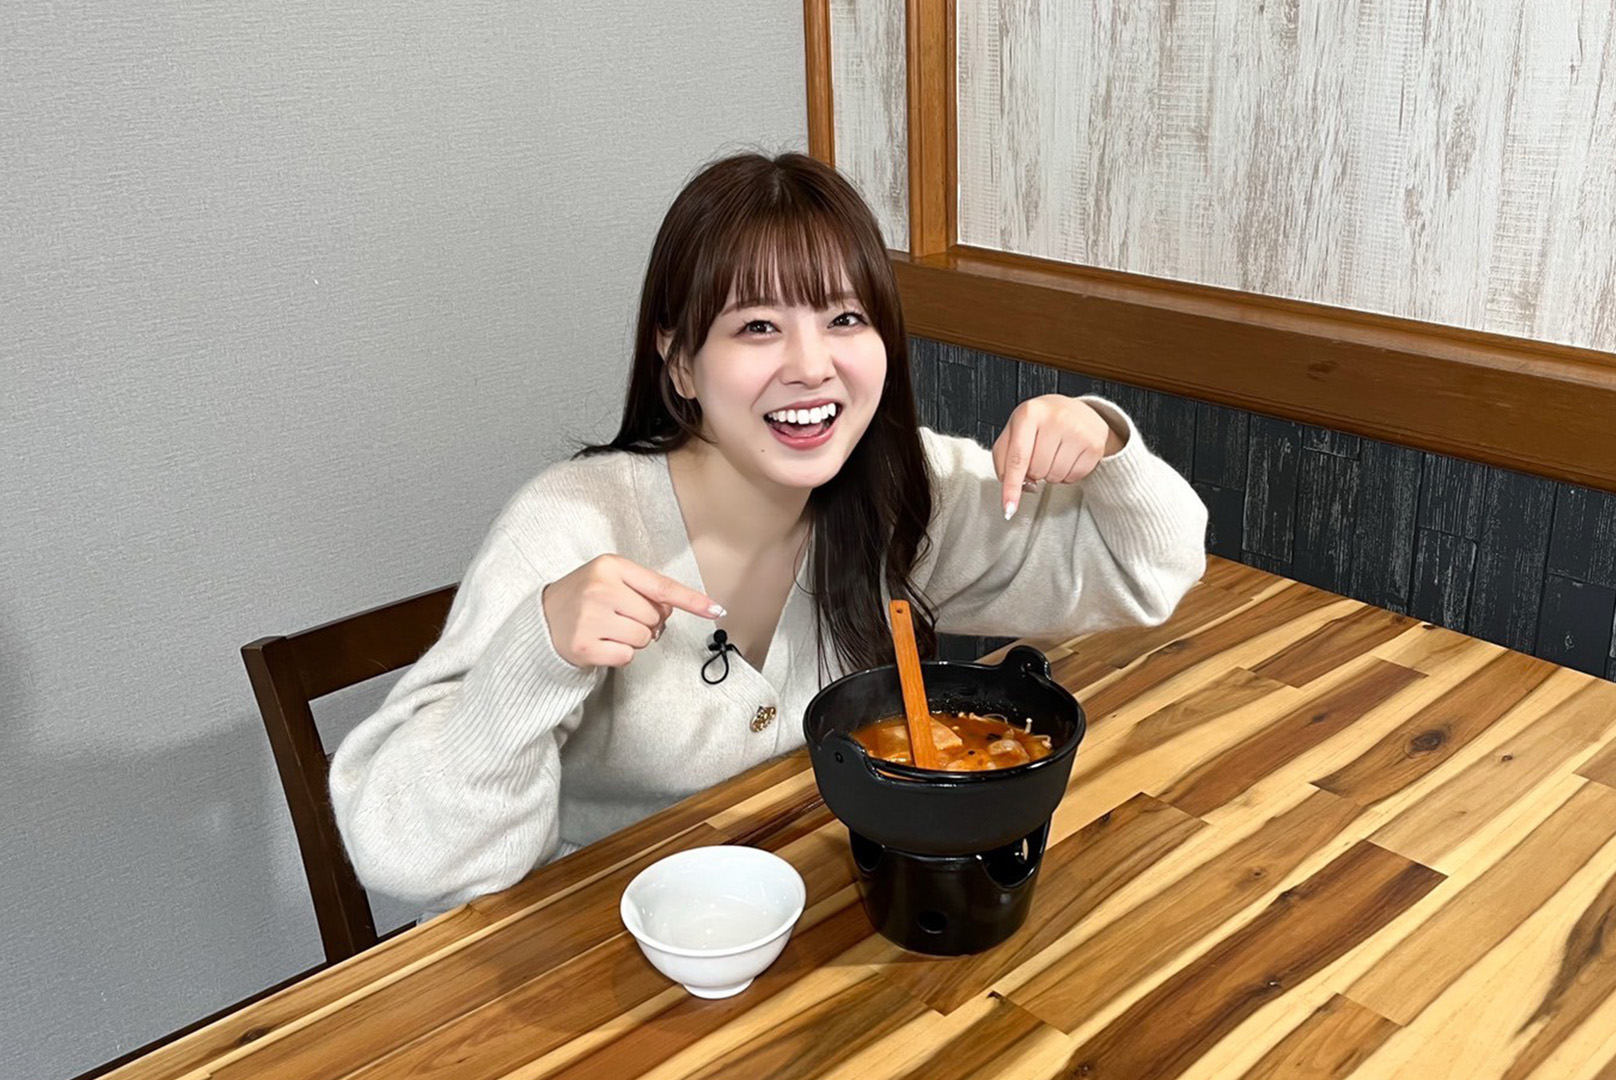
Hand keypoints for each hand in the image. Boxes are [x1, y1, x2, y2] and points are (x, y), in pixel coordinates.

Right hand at [542, 554, 723, 667]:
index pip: (661, 586)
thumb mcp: (609, 578)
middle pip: (655, 617)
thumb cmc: (583, 597)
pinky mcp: (584, 645)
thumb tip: (673, 608)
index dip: (692, 600)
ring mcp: (591, 617)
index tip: (716, 609)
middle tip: (620, 618)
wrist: (541, 620)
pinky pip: (627, 656)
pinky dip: (620, 655)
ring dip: (633, 640)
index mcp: (611, 566)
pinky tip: (601, 644)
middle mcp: (601, 589)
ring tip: (609, 630)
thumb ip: (643, 588)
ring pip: (644, 638)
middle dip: (646, 622)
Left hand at [993, 395, 1125, 519]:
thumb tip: (1018, 489)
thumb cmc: (1038, 426)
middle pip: (1037, 470)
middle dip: (1034, 471)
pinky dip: (1067, 474)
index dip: (1011, 487)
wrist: (1074, 412)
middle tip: (1040, 453)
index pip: (1018, 458)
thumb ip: (1005, 461)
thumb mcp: (1014, 434)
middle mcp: (1055, 418)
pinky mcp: (1094, 444)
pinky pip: (1074, 477)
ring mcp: (1077, 430)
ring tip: (1055, 453)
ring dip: (1051, 474)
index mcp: (1029, 413)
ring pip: (1055, 476)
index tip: (1008, 510)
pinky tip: (1068, 457)